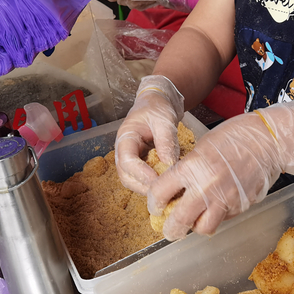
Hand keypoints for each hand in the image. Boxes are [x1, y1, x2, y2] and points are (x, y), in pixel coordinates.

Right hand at [114, 75, 184, 194]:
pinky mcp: (141, 164)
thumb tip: (169, 165)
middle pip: (126, 176)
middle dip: (144, 186)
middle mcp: (124, 151)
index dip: (141, 174)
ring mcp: (131, 159)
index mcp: (125, 137)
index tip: (157, 181)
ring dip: (148, 188)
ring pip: (134, 181)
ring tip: (168, 188)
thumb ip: (166, 141)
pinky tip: (168, 184)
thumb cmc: (157, 108)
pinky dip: (154, 184)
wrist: (157, 104)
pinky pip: (143, 179)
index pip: (127, 161)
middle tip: (165, 190)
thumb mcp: (164, 120)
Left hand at [147, 101, 293, 239]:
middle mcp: (206, 187)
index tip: (156, 205)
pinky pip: (223, 220)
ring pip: (203, 228)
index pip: (160, 193)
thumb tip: (176, 187)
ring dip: (195, 227)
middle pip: (179, 221)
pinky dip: (216, 218)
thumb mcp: (202, 146)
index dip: (154, 203)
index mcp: (192, 167)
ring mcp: (225, 200)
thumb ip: (188, 169)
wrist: (269, 140)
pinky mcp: (241, 206)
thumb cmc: (235, 136)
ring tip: (194, 221)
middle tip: (169, 229)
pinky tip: (216, 207)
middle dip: (170, 229)